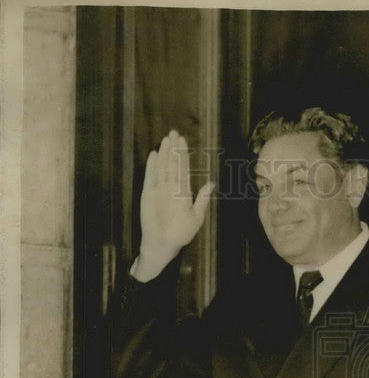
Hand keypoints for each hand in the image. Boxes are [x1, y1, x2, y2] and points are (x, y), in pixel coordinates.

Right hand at [134, 130, 213, 280]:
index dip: (183, 155)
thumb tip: (212, 184)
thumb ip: (202, 200)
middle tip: (174, 133)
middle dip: (173, 149)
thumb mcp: (196, 217)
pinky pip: (150, 177)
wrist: (164, 244)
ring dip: (163, 153)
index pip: (183, 169)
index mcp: (183, 192)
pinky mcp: (148, 194)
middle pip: (172, 164)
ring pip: (162, 167)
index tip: (183, 141)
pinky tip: (154, 155)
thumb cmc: (181, 233)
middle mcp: (170, 188)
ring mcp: (158, 190)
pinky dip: (152, 167)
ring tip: (166, 139)